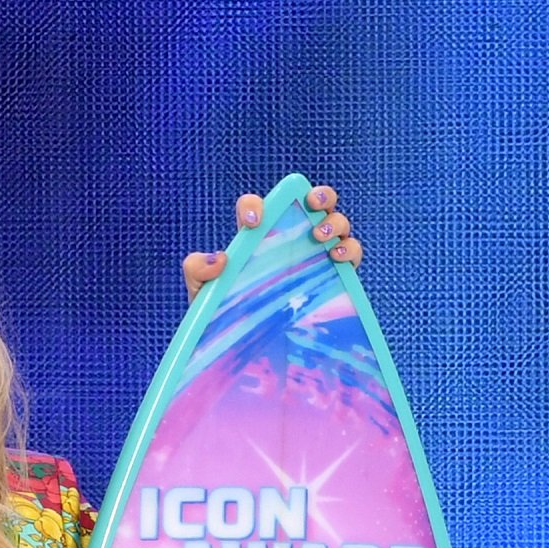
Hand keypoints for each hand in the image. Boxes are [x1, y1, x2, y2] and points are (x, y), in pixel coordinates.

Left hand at [182, 185, 363, 300]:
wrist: (247, 350)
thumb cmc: (224, 315)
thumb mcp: (202, 292)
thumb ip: (197, 270)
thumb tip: (221, 258)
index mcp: (256, 238)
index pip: (258, 207)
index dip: (256, 204)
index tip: (254, 222)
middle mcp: (290, 240)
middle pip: (314, 202)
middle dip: (319, 195)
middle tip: (312, 204)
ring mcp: (315, 256)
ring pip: (337, 223)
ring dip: (335, 221)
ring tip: (320, 236)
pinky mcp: (333, 277)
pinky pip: (351, 253)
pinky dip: (350, 249)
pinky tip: (337, 258)